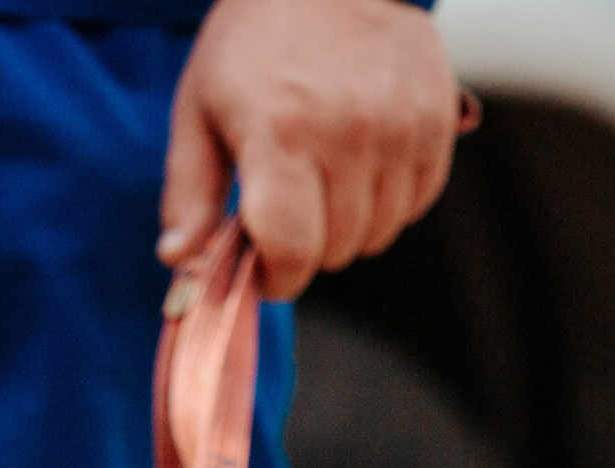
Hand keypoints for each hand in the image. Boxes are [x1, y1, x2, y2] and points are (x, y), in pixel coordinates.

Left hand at [159, 0, 463, 300]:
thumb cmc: (253, 43)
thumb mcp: (199, 109)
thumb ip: (189, 192)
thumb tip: (177, 260)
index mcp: (280, 134)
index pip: (291, 252)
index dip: (275, 278)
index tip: (264, 270)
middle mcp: (347, 132)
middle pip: (336, 250)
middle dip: (307, 247)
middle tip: (289, 206)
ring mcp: (399, 126)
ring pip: (379, 233)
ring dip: (349, 225)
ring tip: (324, 178)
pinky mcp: (438, 118)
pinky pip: (417, 201)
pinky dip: (390, 199)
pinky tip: (362, 162)